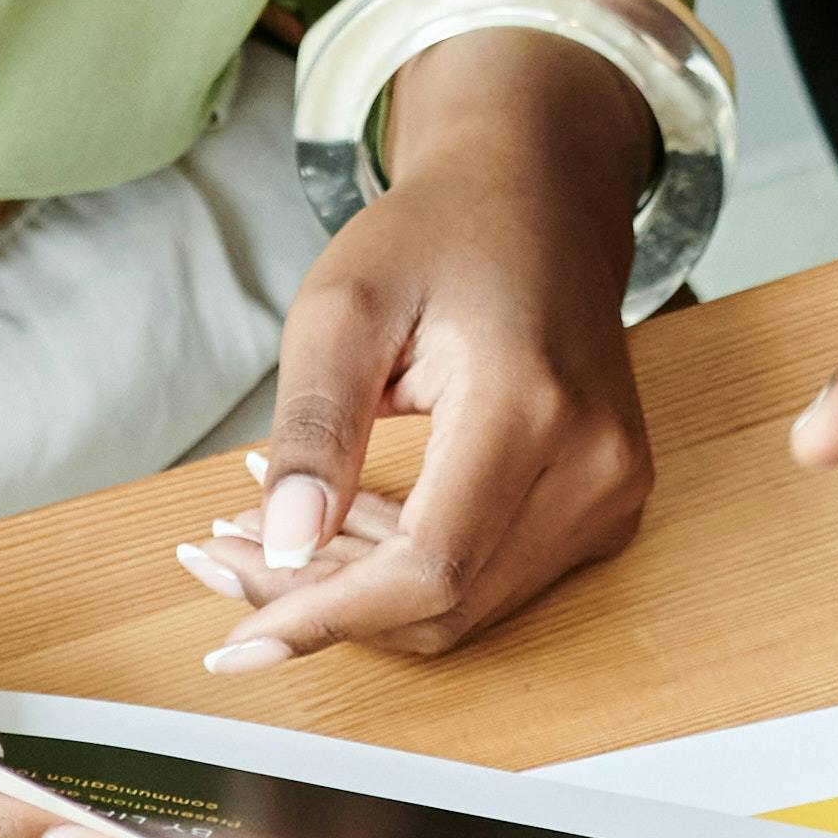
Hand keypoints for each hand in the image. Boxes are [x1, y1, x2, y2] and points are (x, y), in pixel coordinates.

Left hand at [181, 27, 660, 673]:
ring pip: (466, 605)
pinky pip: (495, 579)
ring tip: (268, 534)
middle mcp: (595, 461)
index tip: (235, 643)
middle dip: (324, 606)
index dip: (326, 617)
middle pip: (444, 601)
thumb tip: (287, 546)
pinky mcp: (608, 500)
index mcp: (532, 403)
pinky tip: (344, 524)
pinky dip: (408, 572)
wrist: (539, 193)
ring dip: (359, 593)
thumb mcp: (344, 307)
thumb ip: (318, 427)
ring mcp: (613, 488)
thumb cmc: (441, 234)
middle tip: (225, 559)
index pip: (428, 566)